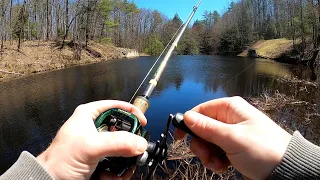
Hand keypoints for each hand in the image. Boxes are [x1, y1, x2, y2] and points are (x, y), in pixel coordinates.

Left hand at [36, 100, 147, 179]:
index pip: (116, 106)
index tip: (143, 122)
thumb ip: (117, 143)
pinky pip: (118, 161)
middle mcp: (95, 128)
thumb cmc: (59, 160)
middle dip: (131, 142)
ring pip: (122, 147)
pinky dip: (120, 170)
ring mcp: (99, 145)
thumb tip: (139, 143)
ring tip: (125, 168)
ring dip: (127, 159)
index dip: (131, 112)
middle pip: (123, 129)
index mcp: (89, 115)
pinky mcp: (100, 159)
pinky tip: (115, 176)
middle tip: (135, 150)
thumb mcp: (90, 146)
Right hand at [175, 96, 291, 179]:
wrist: (286, 170)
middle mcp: (229, 118)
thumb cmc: (264, 150)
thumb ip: (207, 127)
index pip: (200, 110)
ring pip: (207, 141)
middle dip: (201, 144)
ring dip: (208, 155)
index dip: (187, 123)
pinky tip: (223, 166)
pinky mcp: (233, 146)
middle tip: (207, 156)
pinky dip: (216, 160)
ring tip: (218, 164)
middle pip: (201, 128)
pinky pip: (216, 151)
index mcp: (230, 108)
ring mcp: (231, 133)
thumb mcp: (231, 138)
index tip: (178, 137)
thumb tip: (186, 117)